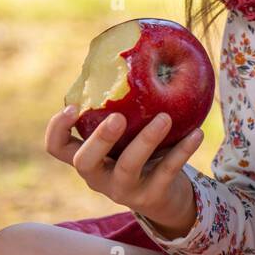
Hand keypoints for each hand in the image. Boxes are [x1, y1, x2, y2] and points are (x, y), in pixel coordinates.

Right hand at [45, 106, 201, 233]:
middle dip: (99, 139)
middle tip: (118, 117)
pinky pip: (166, 172)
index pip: (57, 148)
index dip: (57, 129)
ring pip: (127, 167)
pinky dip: (182, 151)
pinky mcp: (151, 197)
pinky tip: (197, 133)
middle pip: (85, 162)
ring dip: (146, 141)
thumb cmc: (142, 154)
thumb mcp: (126, 136)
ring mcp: (123, 190)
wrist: (167, 197)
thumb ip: (120, 111)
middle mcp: (99, 177)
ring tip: (164, 118)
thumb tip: (133, 58)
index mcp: (88, 158)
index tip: (73, 107)